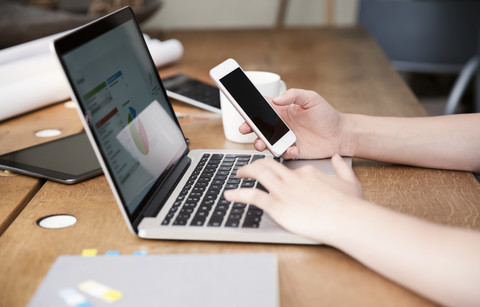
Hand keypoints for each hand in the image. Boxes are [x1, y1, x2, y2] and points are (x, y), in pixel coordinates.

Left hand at [224, 155, 363, 242]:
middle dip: (256, 163)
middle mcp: (293, 178)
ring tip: (237, 174)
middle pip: (269, 164)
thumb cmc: (349, 205)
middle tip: (247, 167)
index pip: (290, 167)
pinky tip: (229, 195)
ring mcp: (284, 191)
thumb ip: (342, 168)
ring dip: (245, 171)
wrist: (345, 218)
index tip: (277, 173)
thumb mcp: (350, 181)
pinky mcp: (277, 206)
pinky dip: (238, 194)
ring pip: (259, 174)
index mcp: (308, 173)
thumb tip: (337, 158)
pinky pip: (252, 196)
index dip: (281, 168)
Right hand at [240, 89, 346, 159]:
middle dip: (248, 128)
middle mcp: (280, 125)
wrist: (341, 135)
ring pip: (266, 142)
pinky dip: (285, 151)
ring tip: (262, 144)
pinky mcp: (291, 151)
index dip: (250, 108)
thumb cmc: (327, 115)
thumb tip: (277, 99)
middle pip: (258, 126)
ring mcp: (284, 139)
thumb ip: (294, 95)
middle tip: (245, 129)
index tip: (243, 110)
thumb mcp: (312, 99)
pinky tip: (295, 148)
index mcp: (282, 110)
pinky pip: (282, 153)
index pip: (261, 107)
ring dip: (261, 143)